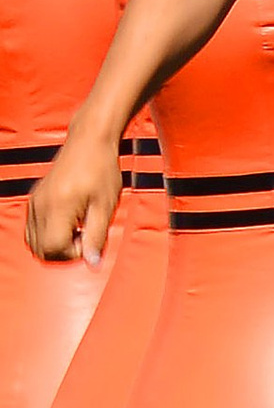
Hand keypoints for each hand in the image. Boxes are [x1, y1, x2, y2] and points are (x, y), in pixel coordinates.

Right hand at [25, 121, 122, 265]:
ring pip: (33, 243)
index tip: (89, 239)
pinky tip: (69, 223)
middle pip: (40, 250)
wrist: (89, 142)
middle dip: (63, 252)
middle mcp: (40, 206)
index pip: (53, 249)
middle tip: (85, 236)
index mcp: (58, 207)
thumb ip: (97, 237)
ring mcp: (34, 203)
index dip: (72, 253)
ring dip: (55, 245)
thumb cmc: (102, 170)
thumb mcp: (105, 206)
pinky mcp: (34, 200)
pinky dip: (48, 235)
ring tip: (78, 229)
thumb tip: (92, 264)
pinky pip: (33, 230)